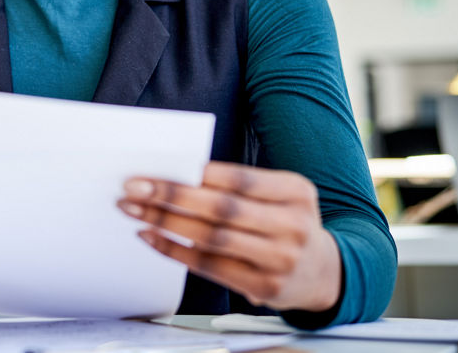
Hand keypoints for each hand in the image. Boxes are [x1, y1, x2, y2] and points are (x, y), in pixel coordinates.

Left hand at [117, 161, 341, 312]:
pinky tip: (151, 237)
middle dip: (171, 196)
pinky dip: (175, 251)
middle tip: (132, 187)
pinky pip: (210, 267)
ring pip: (212, 238)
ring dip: (166, 222)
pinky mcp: (266, 287)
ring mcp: (281, 259)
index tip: (152, 170)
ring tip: (134, 210)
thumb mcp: (279, 195)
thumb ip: (236, 186)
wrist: (325, 273)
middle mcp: (293, 225)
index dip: (194, 175)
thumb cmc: (286, 223)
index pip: (238, 178)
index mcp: (296, 191)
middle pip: (221, 208)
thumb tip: (174, 173)